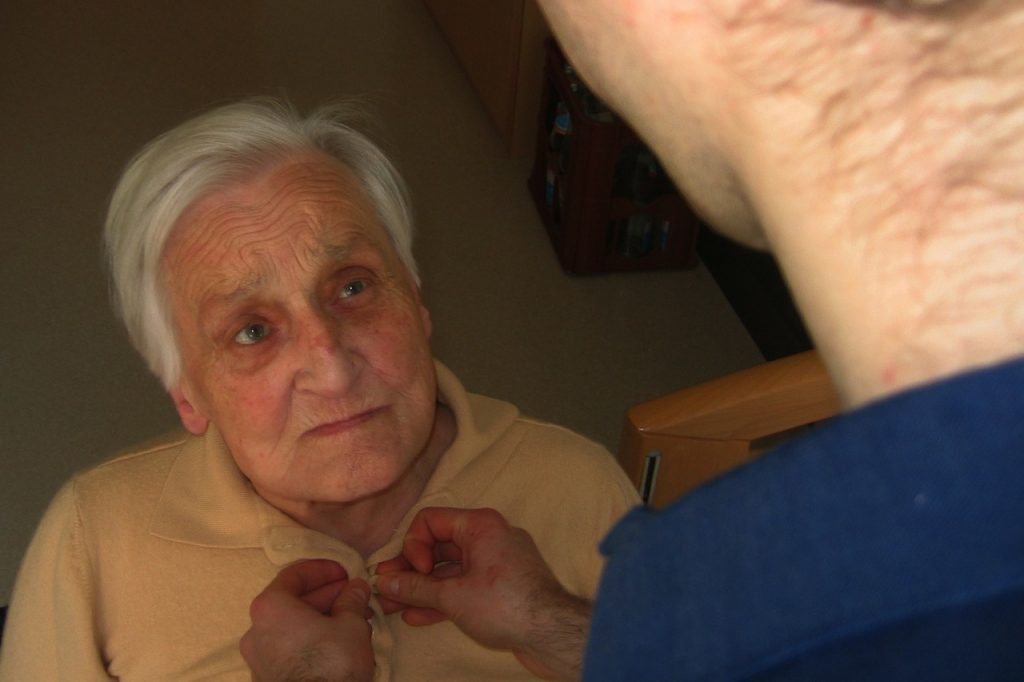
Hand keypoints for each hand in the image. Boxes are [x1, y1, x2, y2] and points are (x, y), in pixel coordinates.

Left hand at [240, 559, 373, 681]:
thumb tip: (355, 588)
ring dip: (321, 618)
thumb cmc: (331, 664)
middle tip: (354, 596)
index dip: (322, 569)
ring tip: (352, 620)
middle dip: (326, 596)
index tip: (344, 571)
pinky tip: (337, 643)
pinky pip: (289, 648)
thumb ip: (351, 599)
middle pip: (292, 602)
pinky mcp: (267, 679)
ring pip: (291, 627)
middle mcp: (255, 630)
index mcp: (270, 607)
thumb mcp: (352, 623)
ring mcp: (258, 658)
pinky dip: (310, 639)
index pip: (294, 575)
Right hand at [375, 507, 589, 680]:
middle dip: (409, 570)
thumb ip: (415, 587)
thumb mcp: (453, 596)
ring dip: (421, 588)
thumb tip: (387, 581)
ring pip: (449, 570)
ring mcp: (496, 563)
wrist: (552, 634)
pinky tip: (416, 616)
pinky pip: (464, 586)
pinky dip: (442, 599)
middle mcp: (489, 537)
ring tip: (392, 606)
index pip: (430, 521)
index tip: (415, 572)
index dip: (413, 546)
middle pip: (437, 546)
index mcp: (480, 525)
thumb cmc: (508, 605)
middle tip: (385, 588)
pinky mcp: (501, 588)